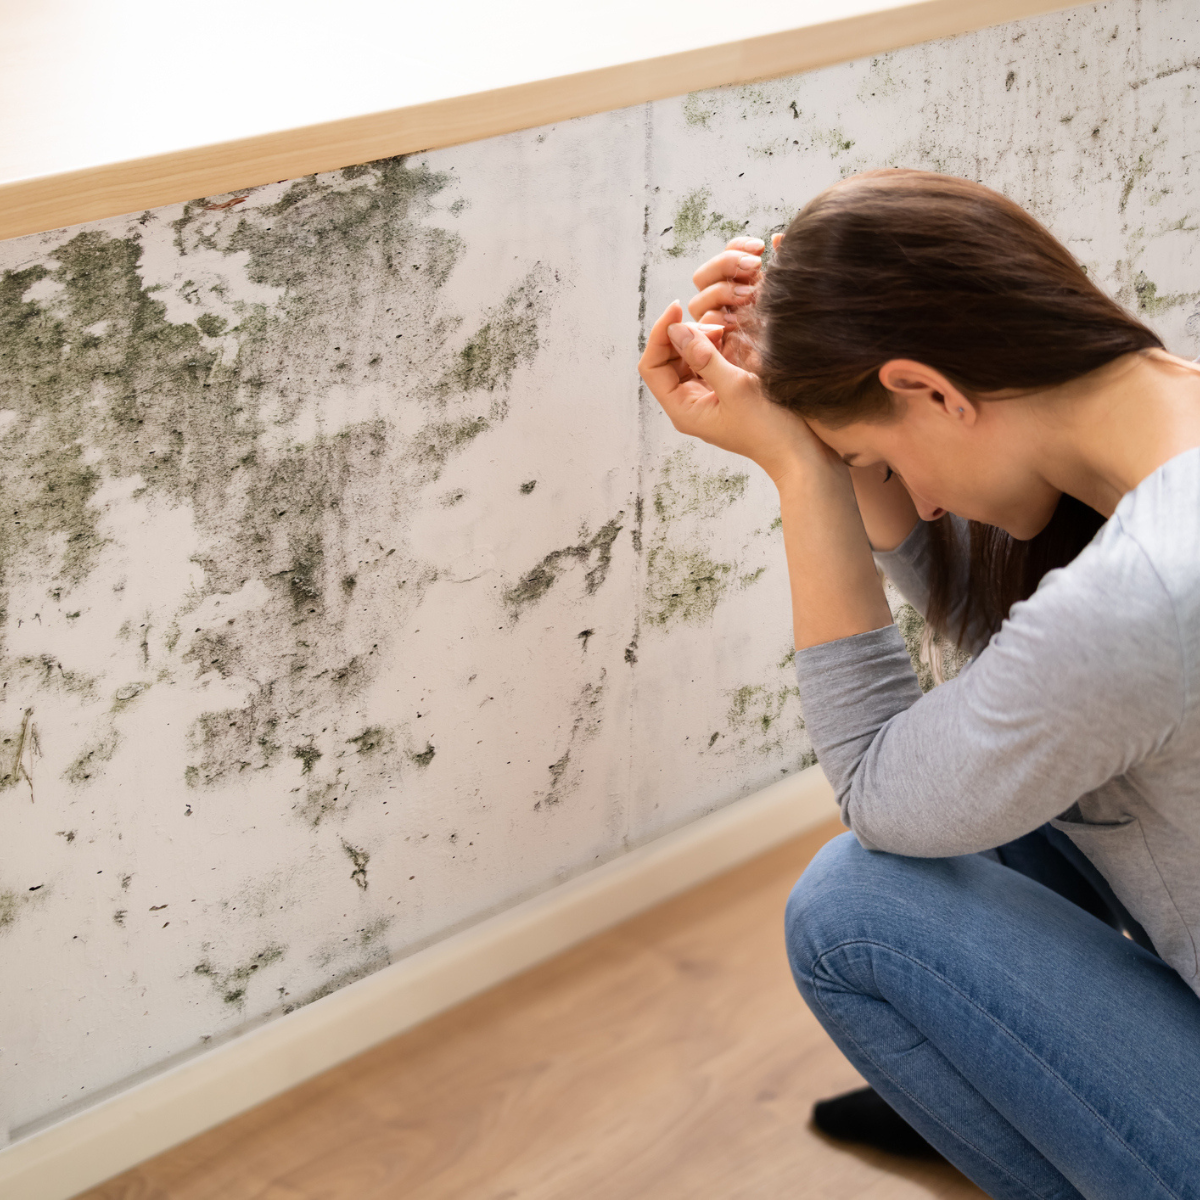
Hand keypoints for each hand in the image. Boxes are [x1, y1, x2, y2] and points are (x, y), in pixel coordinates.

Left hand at [637, 298, 834, 486]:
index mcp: (682, 409)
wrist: (800, 453)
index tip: (678, 308)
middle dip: (683, 336)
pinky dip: (715, 348)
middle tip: (715, 326)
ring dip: (701, 340)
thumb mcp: (736, 387)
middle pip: (666, 360)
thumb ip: (704, 357)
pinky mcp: (722, 394)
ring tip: (725, 332)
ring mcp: (705, 400)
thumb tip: (676, 330)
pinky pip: (707, 364)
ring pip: (687, 359)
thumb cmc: (770, 429)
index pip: (651, 366)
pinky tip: (733, 341)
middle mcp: (688, 405)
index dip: (660, 334)